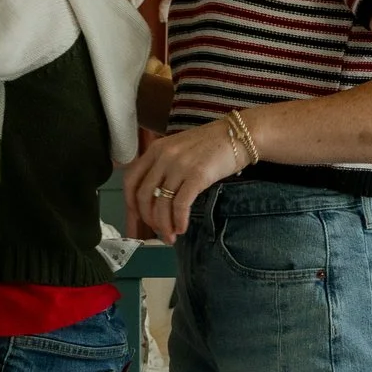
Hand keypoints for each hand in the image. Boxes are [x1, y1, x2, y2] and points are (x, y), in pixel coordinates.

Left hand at [123, 121, 246, 242]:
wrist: (241, 134)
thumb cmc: (213, 144)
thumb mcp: (181, 148)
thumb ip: (165, 166)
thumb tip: (157, 196)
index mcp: (156, 149)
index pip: (131, 180)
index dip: (130, 204)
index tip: (137, 220)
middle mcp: (163, 156)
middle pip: (143, 196)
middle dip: (148, 220)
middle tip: (158, 232)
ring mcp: (180, 165)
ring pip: (161, 204)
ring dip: (163, 225)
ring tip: (170, 237)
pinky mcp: (197, 175)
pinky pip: (180, 205)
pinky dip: (178, 221)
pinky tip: (182, 228)